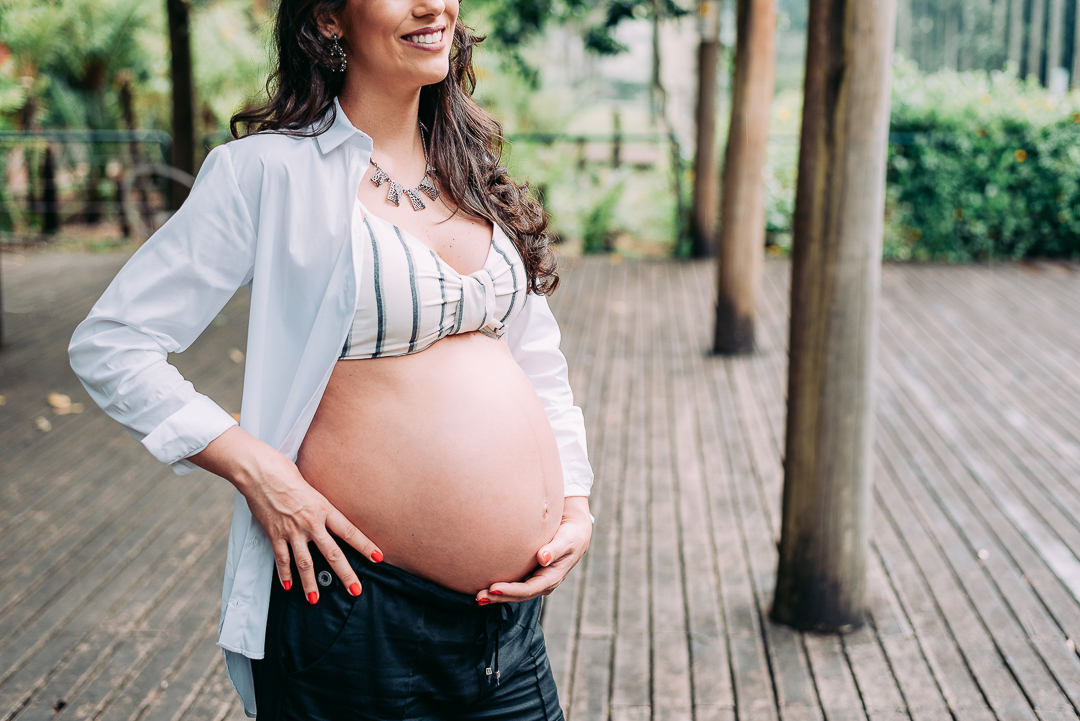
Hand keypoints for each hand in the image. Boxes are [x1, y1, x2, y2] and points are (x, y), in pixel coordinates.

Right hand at [189, 426, 382, 603]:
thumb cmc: (287, 474)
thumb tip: (328, 517)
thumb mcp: (314, 487)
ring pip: (305, 563)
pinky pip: (281, 559)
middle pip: (332, 553)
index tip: (378, 557)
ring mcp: (292, 531)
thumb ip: (322, 506)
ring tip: (315, 600)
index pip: (350, 531)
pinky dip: (284, 575)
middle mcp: (311, 523)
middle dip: (345, 574)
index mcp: (324, 509)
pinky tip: (288, 586)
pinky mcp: (274, 535)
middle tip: (355, 590)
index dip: (365, 545)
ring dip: (311, 584)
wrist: (261, 472)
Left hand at [476, 496, 591, 604]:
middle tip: (479, 597)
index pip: (529, 589)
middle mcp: (543, 584)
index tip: (493, 587)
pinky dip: (500, 588)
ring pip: (515, 593)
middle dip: (499, 597)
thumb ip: (555, 548)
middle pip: (519, 596)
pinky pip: (514, 585)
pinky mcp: (530, 576)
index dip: (511, 591)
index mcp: (552, 578)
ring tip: (478, 597)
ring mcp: (536, 581)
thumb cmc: (571, 535)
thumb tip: (543, 557)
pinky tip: (486, 587)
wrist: (575, 534)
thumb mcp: (567, 540)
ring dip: (497, 596)